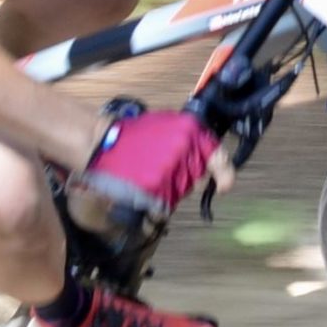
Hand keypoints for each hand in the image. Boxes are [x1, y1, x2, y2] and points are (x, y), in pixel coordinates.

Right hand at [75, 104, 231, 225]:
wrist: (102, 143)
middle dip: (184, 176)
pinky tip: (143, 183)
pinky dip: (157, 198)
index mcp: (190, 130)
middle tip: (162, 166)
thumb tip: (210, 156)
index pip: (218, 157)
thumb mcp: (168, 124)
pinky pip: (166, 202)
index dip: (225, 174)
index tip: (224, 187)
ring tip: (148, 172)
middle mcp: (184, 149)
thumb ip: (191, 138)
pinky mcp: (156, 189)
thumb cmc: (134, 135)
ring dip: (169, 187)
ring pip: (182, 191)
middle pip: (197, 177)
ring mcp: (171, 170)